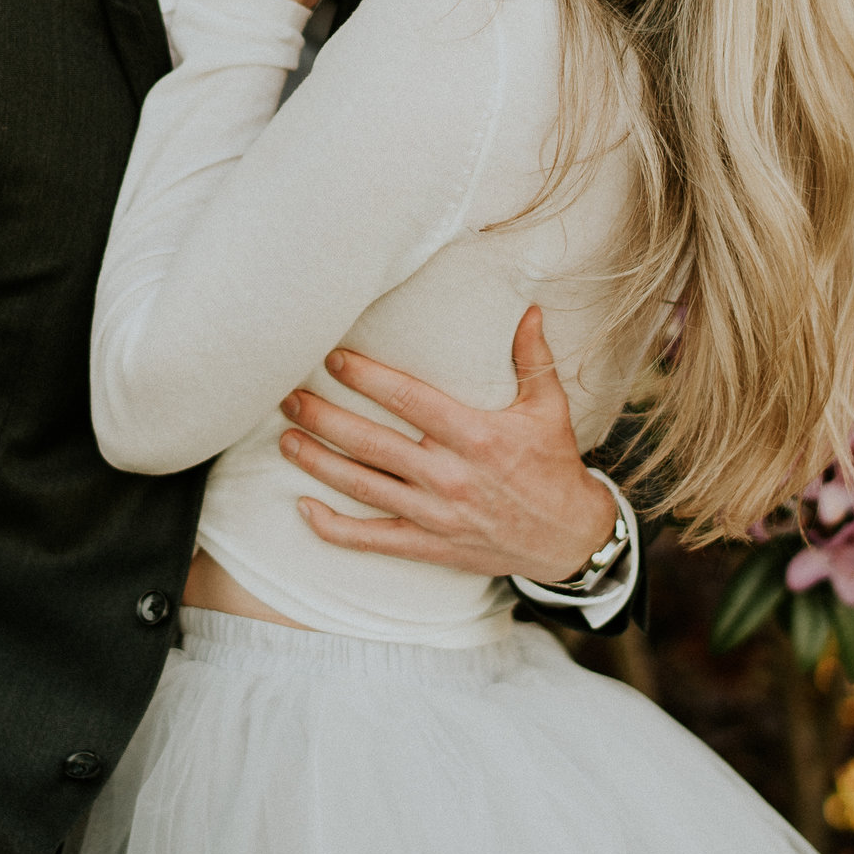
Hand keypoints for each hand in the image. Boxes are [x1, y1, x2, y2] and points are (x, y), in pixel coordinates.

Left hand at [277, 307, 619, 584]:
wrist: (568, 539)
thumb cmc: (554, 466)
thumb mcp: (549, 408)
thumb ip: (533, 358)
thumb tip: (530, 309)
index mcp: (477, 436)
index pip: (409, 400)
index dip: (367, 378)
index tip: (333, 358)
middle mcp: (451, 476)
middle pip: (372, 443)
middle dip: (324, 418)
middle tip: (287, 396)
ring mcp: (436, 514)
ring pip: (363, 486)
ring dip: (318, 463)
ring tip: (285, 439)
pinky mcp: (430, 544)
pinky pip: (373, 538)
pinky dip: (335, 528)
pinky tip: (303, 509)